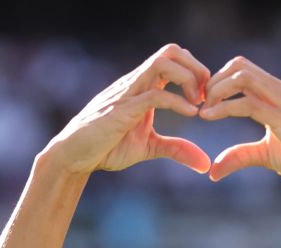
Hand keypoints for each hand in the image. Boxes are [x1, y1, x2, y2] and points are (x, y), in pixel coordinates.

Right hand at [43, 44, 210, 175]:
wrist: (74, 155)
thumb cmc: (106, 147)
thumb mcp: (148, 148)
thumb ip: (176, 149)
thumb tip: (204, 163)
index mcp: (143, 86)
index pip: (174, 58)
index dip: (196, 72)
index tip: (205, 98)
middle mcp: (137, 82)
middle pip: (171, 51)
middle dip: (196, 68)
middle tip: (206, 96)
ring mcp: (129, 92)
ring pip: (162, 62)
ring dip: (188, 77)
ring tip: (198, 102)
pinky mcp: (122, 109)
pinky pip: (154, 94)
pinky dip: (177, 101)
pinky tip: (191, 113)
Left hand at [198, 57, 280, 191]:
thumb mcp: (267, 156)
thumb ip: (241, 156)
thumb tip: (214, 170)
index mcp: (276, 95)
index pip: (241, 70)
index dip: (217, 82)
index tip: (202, 104)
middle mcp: (279, 91)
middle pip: (239, 65)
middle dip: (213, 81)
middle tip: (199, 105)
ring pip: (242, 76)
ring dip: (216, 89)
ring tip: (203, 110)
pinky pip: (249, 104)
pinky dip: (224, 107)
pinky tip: (209, 117)